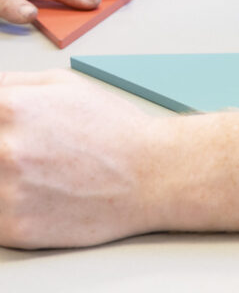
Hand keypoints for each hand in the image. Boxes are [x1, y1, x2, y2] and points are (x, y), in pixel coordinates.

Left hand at [0, 70, 159, 247]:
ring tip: (31, 173)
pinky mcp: (11, 228)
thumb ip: (13, 84)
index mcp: (11, 107)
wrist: (150, 173)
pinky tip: (30, 196)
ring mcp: (5, 191)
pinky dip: (4, 207)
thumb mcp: (65, 85)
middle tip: (19, 154)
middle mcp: (3, 148)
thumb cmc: (111, 127)